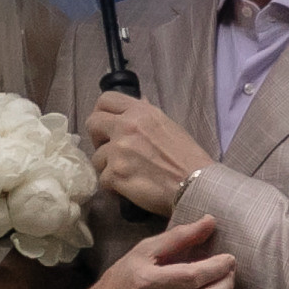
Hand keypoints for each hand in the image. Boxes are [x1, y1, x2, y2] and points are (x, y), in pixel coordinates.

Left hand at [85, 95, 215, 216]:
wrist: (196, 184)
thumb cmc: (188, 158)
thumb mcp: (168, 125)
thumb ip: (146, 116)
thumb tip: (138, 103)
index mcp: (140, 112)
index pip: (106, 100)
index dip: (101, 113)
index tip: (105, 126)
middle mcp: (126, 126)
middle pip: (92, 124)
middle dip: (97, 138)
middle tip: (110, 150)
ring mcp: (118, 150)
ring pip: (96, 157)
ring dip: (108, 166)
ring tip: (128, 174)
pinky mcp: (115, 174)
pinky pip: (103, 180)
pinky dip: (114, 186)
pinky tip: (129, 187)